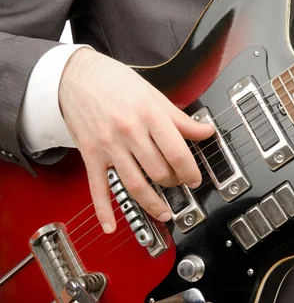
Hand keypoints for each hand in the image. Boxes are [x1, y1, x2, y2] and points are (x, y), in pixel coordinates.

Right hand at [59, 48, 213, 232]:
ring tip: (164, 211)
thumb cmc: (117, 83)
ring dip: (152, 203)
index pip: (177, 153)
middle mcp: (130, 132)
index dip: (191, 171)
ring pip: (134, 184)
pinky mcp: (90, 155)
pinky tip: (111, 226)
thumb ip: (181, 119)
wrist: (76, 76)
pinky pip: (98, 188)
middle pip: (159, 171)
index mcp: (150, 115)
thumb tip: (206, 131)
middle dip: (174, 183)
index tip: (195, 178)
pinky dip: (104, 210)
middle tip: (180, 184)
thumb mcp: (155, 95)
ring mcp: (109, 146)